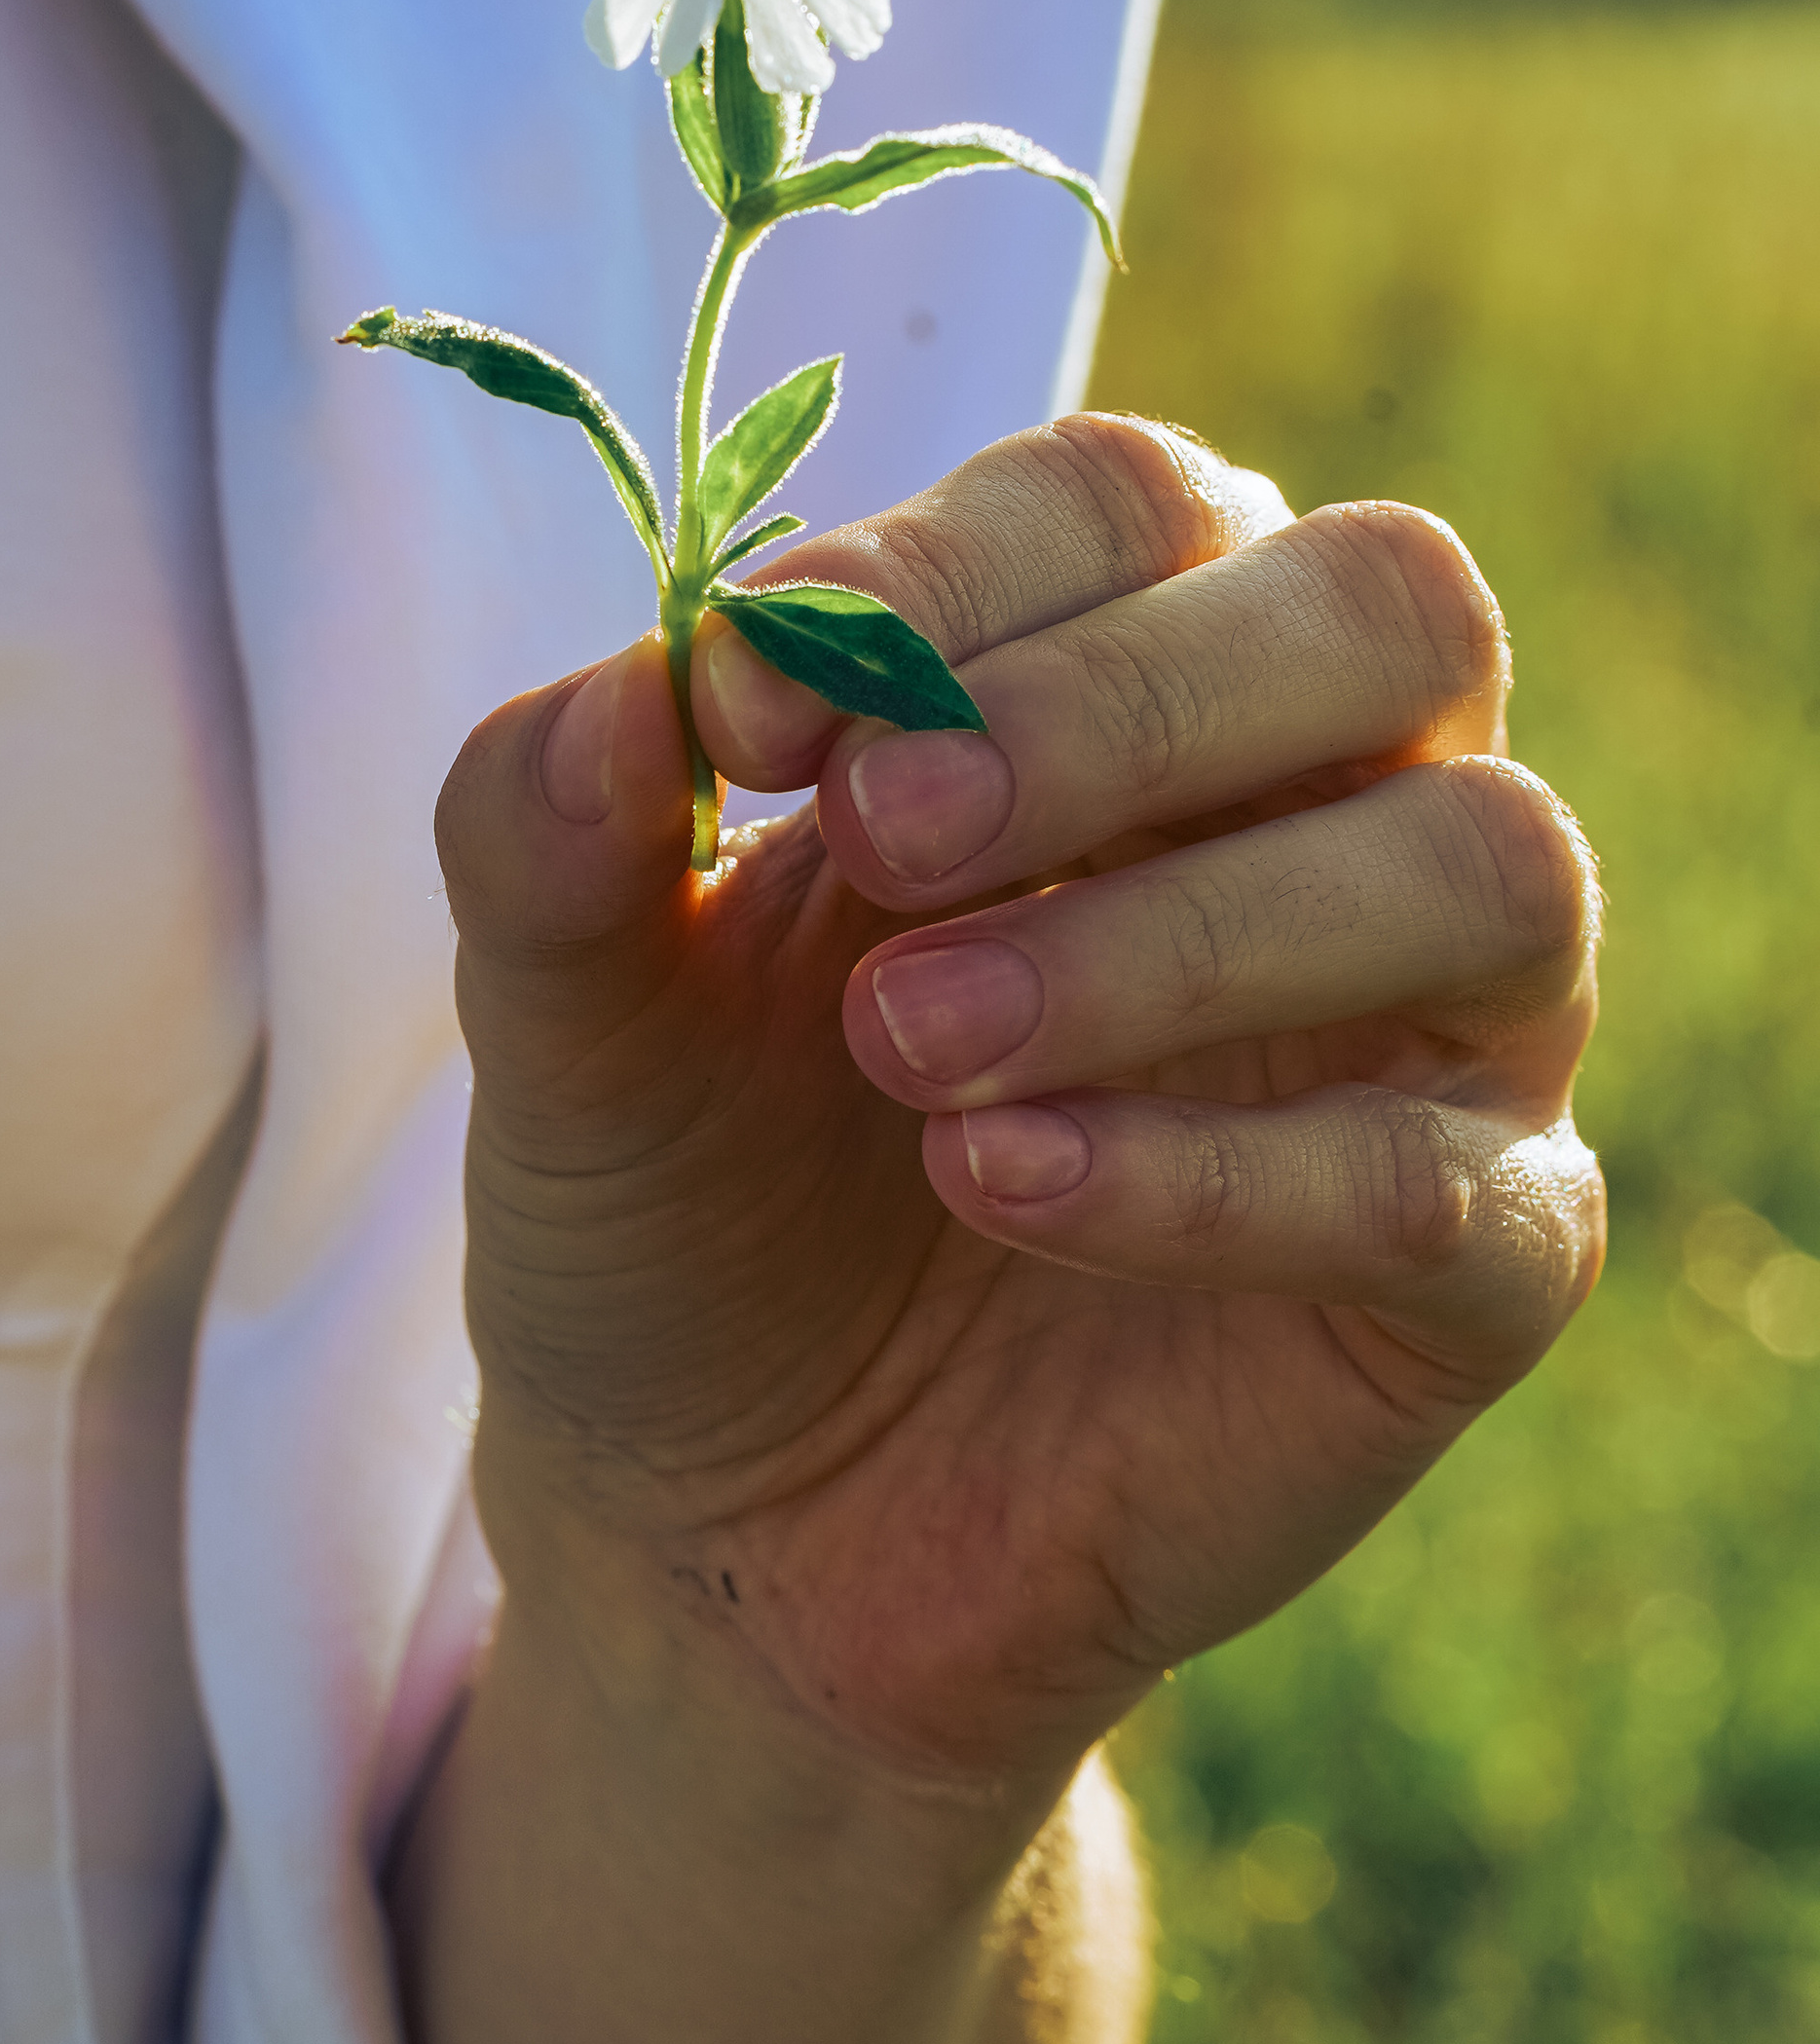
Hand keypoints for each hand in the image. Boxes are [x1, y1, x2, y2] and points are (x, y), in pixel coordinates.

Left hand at [438, 411, 1602, 1786]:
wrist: (719, 1544)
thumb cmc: (684, 1214)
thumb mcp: (573, 1016)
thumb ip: (557, 829)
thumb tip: (635, 680)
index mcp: (1121, 682)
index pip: (1135, 499)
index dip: (958, 568)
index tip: (747, 697)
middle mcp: (1328, 812)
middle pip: (1388, 608)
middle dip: (1123, 701)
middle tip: (885, 833)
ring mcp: (1431, 1039)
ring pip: (1486, 868)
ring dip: (1183, 934)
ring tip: (915, 1051)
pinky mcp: (1468, 1274)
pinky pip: (1450, 1188)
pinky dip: (1225, 1176)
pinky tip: (1002, 1188)